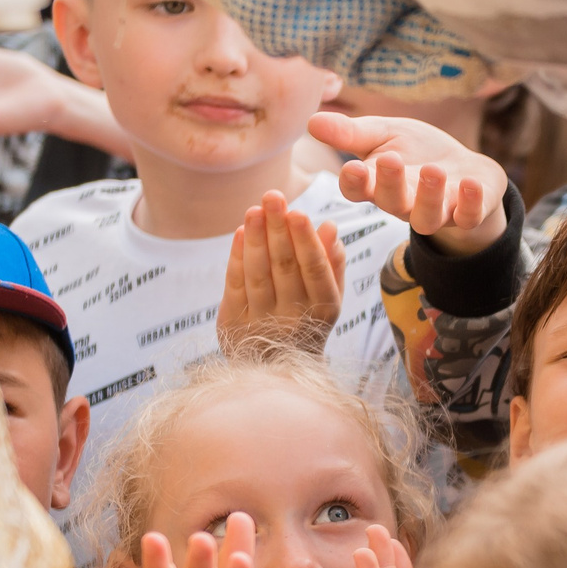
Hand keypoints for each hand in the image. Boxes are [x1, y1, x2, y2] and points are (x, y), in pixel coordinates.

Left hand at [219, 191, 344, 352]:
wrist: (277, 371)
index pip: (315, 270)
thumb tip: (330, 226)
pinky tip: (241, 233)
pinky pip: (234, 285)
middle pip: (284, 267)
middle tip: (272, 196)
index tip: (298, 212)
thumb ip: (333, 263)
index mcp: (323, 308)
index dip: (305, 241)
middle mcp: (294, 318)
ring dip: (255, 239)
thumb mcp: (329, 298)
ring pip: (257, 275)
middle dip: (277, 229)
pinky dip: (236, 258)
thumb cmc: (308, 322)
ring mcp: (261, 323)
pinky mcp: (233, 325)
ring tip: (254, 209)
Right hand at [314, 111, 507, 255]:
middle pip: (391, 203)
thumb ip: (351, 132)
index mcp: (377, 185)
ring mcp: (437, 212)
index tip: (353, 168)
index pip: (357, 190)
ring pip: (426, 217)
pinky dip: (470, 203)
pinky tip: (471, 184)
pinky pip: (468, 217)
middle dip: (390, 184)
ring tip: (433, 170)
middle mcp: (404, 204)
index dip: (354, 183)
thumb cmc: (417, 152)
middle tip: (391, 160)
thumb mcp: (385, 134)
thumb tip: (312, 120)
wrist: (465, 169)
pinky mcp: (467, 214)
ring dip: (429, 196)